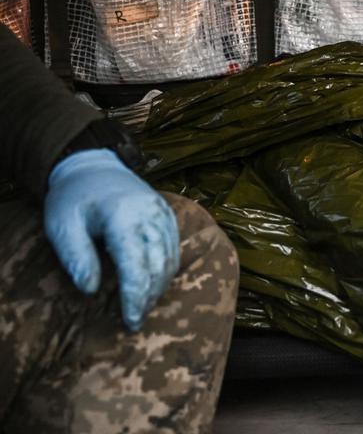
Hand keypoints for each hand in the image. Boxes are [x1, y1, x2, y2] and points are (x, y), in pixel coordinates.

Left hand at [44, 149, 180, 331]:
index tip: (130, 321)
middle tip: (134, 321)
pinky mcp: (167, 214)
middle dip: (148, 297)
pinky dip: (166, 270)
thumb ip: (76, 257)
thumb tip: (91, 290)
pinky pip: (174, 248)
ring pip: (170, 258)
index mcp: (123, 216)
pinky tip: (152, 285)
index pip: (137, 265)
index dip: (135, 297)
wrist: (92, 166)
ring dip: (159, 287)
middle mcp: (150, 214)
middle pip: (158, 265)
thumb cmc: (72, 199)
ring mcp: (162, 213)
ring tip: (142, 307)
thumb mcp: (62, 226)